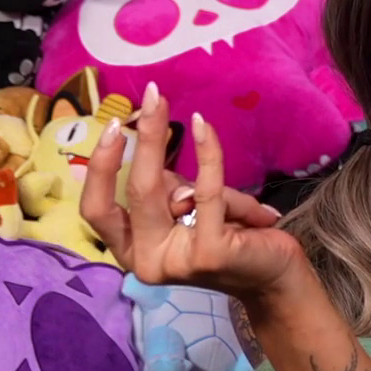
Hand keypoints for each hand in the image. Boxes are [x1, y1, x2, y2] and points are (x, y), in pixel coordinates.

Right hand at [79, 83, 306, 305]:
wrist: (275, 275)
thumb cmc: (232, 236)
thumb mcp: (192, 210)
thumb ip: (173, 189)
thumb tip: (160, 158)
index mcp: (131, 251)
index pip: (95, 210)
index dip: (100, 168)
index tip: (115, 127)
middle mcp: (146, 262)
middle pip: (135, 190)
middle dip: (146, 137)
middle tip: (152, 95)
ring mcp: (176, 261)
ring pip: (170, 190)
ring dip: (193, 153)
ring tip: (201, 123)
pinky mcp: (209, 253)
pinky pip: (206, 191)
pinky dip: (207, 154)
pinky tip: (204, 127)